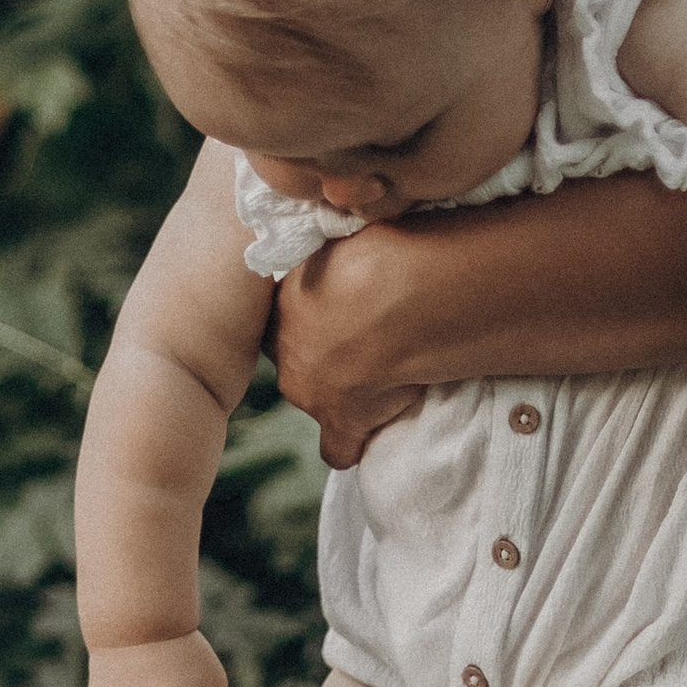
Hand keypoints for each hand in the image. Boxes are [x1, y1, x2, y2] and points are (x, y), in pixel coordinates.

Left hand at [264, 235, 427, 471]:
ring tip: (380, 377)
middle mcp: (287, 351)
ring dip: (341, 391)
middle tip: (364, 340)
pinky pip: (340, 447)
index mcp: (283, 304)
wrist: (403, 295)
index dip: (311, 316)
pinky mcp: (344, 422)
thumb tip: (334, 238)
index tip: (339, 310)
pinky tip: (370, 433)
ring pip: (315, 399)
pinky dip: (354, 441)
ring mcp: (312, 392)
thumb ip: (330, 253)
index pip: (283, 317)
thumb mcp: (340, 238)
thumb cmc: (376, 249)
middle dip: (322, 354)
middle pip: (296, 360)